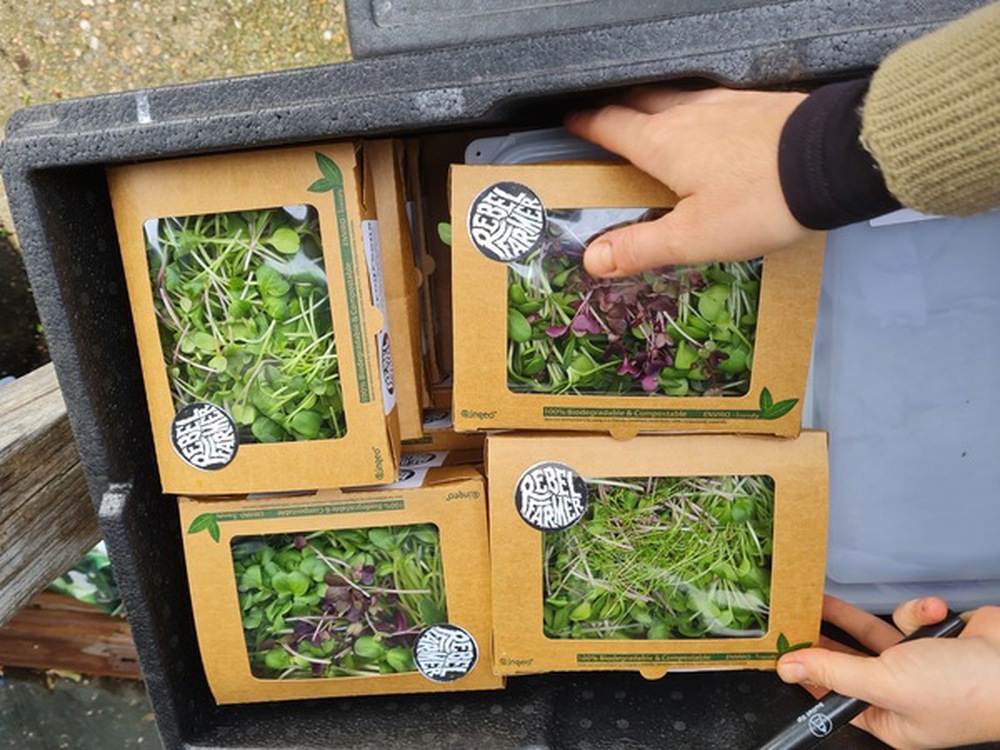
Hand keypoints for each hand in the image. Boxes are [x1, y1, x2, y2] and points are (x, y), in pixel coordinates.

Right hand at [564, 86, 814, 276]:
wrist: (831, 161)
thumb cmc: (759, 201)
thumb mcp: (692, 237)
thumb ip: (640, 246)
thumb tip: (594, 258)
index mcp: (662, 143)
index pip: (610, 126)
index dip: (586, 125)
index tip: (572, 123)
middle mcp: (688, 114)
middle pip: (639, 102)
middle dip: (616, 109)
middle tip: (605, 119)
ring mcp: (724, 103)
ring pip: (676, 95)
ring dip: (655, 103)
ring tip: (650, 117)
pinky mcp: (756, 104)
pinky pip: (712, 98)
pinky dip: (695, 107)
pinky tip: (710, 122)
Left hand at [776, 595, 999, 748]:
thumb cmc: (965, 691)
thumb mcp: (887, 682)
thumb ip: (836, 672)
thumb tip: (789, 669)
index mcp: (889, 718)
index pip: (833, 696)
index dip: (807, 673)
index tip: (780, 649)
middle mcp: (902, 693)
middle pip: (847, 661)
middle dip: (822, 637)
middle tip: (790, 614)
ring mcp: (920, 664)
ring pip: (872, 634)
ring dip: (856, 616)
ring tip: (822, 597)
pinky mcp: (935, 636)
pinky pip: (909, 618)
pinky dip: (919, 612)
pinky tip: (935, 614)